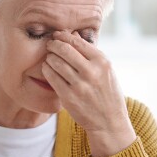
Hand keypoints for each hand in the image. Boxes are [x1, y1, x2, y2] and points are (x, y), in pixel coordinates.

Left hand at [42, 32, 135, 156]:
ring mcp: (79, 85)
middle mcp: (91, 72)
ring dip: (49, 57)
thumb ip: (90, 53)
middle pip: (64, 49)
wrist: (109, 121)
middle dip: (54, 44)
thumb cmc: (107, 93)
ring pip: (55, 62)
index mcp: (102, 62)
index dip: (64, 36)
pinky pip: (52, 77)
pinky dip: (47, 69)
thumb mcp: (106, 70)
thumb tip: (73, 35)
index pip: (77, 41)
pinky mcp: (68, 97)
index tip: (57, 35)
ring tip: (49, 57)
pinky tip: (47, 68)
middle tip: (50, 44)